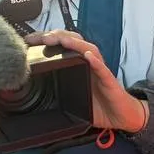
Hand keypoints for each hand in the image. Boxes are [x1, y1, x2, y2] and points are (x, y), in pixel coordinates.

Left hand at [26, 30, 148, 132]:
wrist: (123, 117)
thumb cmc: (100, 107)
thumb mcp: (74, 99)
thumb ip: (59, 94)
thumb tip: (35, 101)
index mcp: (80, 66)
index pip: (63, 45)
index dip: (47, 40)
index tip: (30, 41)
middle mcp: (90, 64)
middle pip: (73, 41)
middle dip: (56, 36)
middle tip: (40, 38)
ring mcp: (99, 71)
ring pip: (88, 49)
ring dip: (74, 43)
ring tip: (61, 39)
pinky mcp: (109, 81)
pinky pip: (102, 69)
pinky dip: (96, 62)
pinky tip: (88, 56)